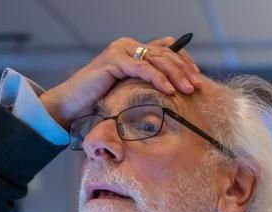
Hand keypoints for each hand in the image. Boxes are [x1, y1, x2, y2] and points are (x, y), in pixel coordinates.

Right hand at [40, 36, 202, 126]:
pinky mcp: (113, 60)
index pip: (167, 48)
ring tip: (188, 89)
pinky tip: (169, 90)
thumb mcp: (133, 91)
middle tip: (197, 85)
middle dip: (184, 69)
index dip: (184, 60)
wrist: (74, 105)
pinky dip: (158, 78)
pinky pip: (141, 67)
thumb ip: (150, 85)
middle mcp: (128, 45)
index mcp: (135, 50)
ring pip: (156, 59)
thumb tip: (179, 92)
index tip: (197, 76)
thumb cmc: (103, 101)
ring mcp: (120, 50)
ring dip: (176, 75)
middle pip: (165, 53)